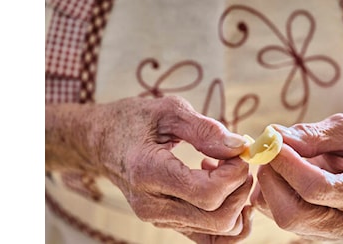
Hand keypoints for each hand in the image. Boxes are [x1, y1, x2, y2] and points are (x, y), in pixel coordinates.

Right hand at [49, 96, 252, 239]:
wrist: (102, 142)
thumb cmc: (133, 121)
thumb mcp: (168, 111)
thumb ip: (205, 129)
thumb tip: (238, 147)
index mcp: (147, 172)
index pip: (207, 193)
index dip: (235, 174)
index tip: (238, 150)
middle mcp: (152, 205)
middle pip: (218, 219)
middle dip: (241, 189)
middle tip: (238, 161)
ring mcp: (159, 219)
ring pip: (219, 232)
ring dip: (237, 203)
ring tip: (227, 172)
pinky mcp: (167, 223)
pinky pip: (209, 238)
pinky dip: (229, 218)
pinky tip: (225, 191)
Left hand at [251, 113, 342, 240]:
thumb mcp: (342, 130)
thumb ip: (309, 135)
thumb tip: (272, 137)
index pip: (316, 189)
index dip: (287, 164)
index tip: (274, 141)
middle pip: (291, 215)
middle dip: (272, 178)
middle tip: (270, 149)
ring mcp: (324, 234)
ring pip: (277, 214)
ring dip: (267, 181)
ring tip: (282, 156)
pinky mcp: (306, 232)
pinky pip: (271, 212)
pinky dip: (267, 188)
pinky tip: (283, 170)